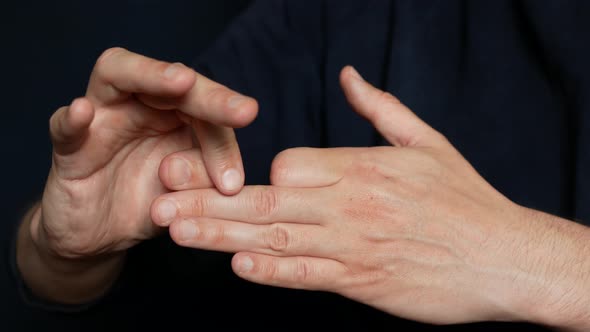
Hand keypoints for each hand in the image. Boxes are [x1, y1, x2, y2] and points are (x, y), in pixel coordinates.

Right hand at [18, 48, 256, 302]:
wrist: (101, 237)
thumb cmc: (150, 203)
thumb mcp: (190, 196)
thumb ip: (208, 181)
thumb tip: (228, 183)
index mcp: (175, 114)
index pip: (206, 108)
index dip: (224, 138)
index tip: (235, 179)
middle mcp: (139, 106)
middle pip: (171, 80)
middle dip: (209, 95)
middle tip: (241, 111)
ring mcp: (101, 121)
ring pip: (117, 77)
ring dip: (150, 76)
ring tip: (179, 81)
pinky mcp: (69, 150)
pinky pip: (64, 129)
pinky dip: (71, 120)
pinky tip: (82, 112)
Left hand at [152, 66, 589, 326]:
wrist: (505, 256)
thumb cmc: (466, 198)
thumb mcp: (429, 142)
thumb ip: (381, 108)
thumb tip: (348, 75)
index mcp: (365, 167)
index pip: (290, 163)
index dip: (262, 172)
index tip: (245, 180)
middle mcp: (352, 205)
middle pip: (268, 198)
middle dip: (208, 199)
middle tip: (161, 199)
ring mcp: (354, 246)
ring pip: (276, 239)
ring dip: (222, 236)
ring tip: (176, 232)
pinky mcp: (362, 283)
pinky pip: (306, 277)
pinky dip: (270, 273)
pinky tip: (236, 267)